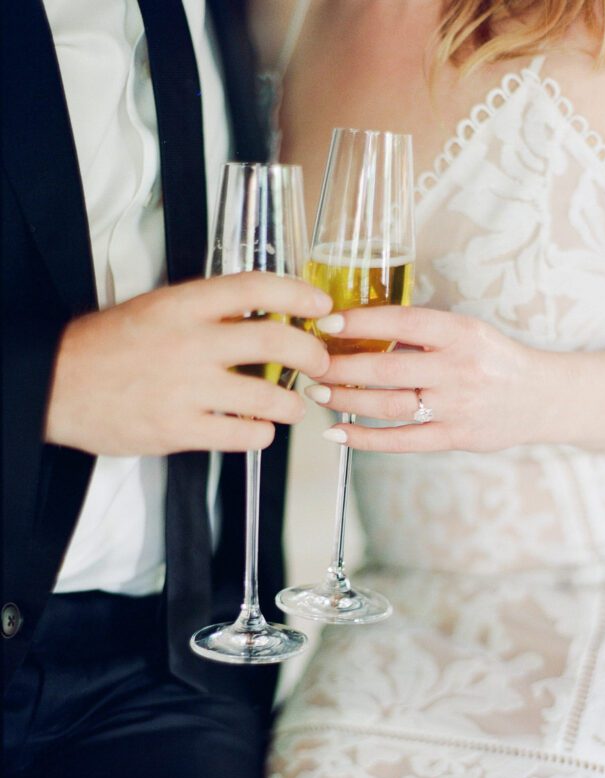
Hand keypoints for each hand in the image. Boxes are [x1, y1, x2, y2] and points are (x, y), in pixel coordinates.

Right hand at [45, 272, 331, 455]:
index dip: (298, 295)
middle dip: (313, 356)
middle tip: (320, 364)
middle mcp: (190, 342)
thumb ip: (208, 312)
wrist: (57, 385)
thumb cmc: (109, 347)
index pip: (256, 288)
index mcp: (183, 304)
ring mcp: (186, 389)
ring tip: (290, 406)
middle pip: (277, 343)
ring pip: (271, 398)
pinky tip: (256, 429)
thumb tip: (267, 318)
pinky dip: (262, 434)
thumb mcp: (157, 310)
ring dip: (293, 405)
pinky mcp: (180, 430)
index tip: (320, 306)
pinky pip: (246, 436)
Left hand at [305, 306, 561, 451]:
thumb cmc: (494, 360)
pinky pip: (402, 441)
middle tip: (310, 363)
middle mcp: (459, 369)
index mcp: (461, 333)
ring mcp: (457, 407)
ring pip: (389, 406)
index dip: (361, 323)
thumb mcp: (467, 332)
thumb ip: (422, 334)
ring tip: (319, 391)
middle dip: (341, 367)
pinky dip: (365, 438)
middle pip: (387, 369)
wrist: (542, 397)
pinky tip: (338, 432)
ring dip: (347, 399)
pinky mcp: (456, 438)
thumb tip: (359, 330)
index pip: (403, 323)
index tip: (327, 323)